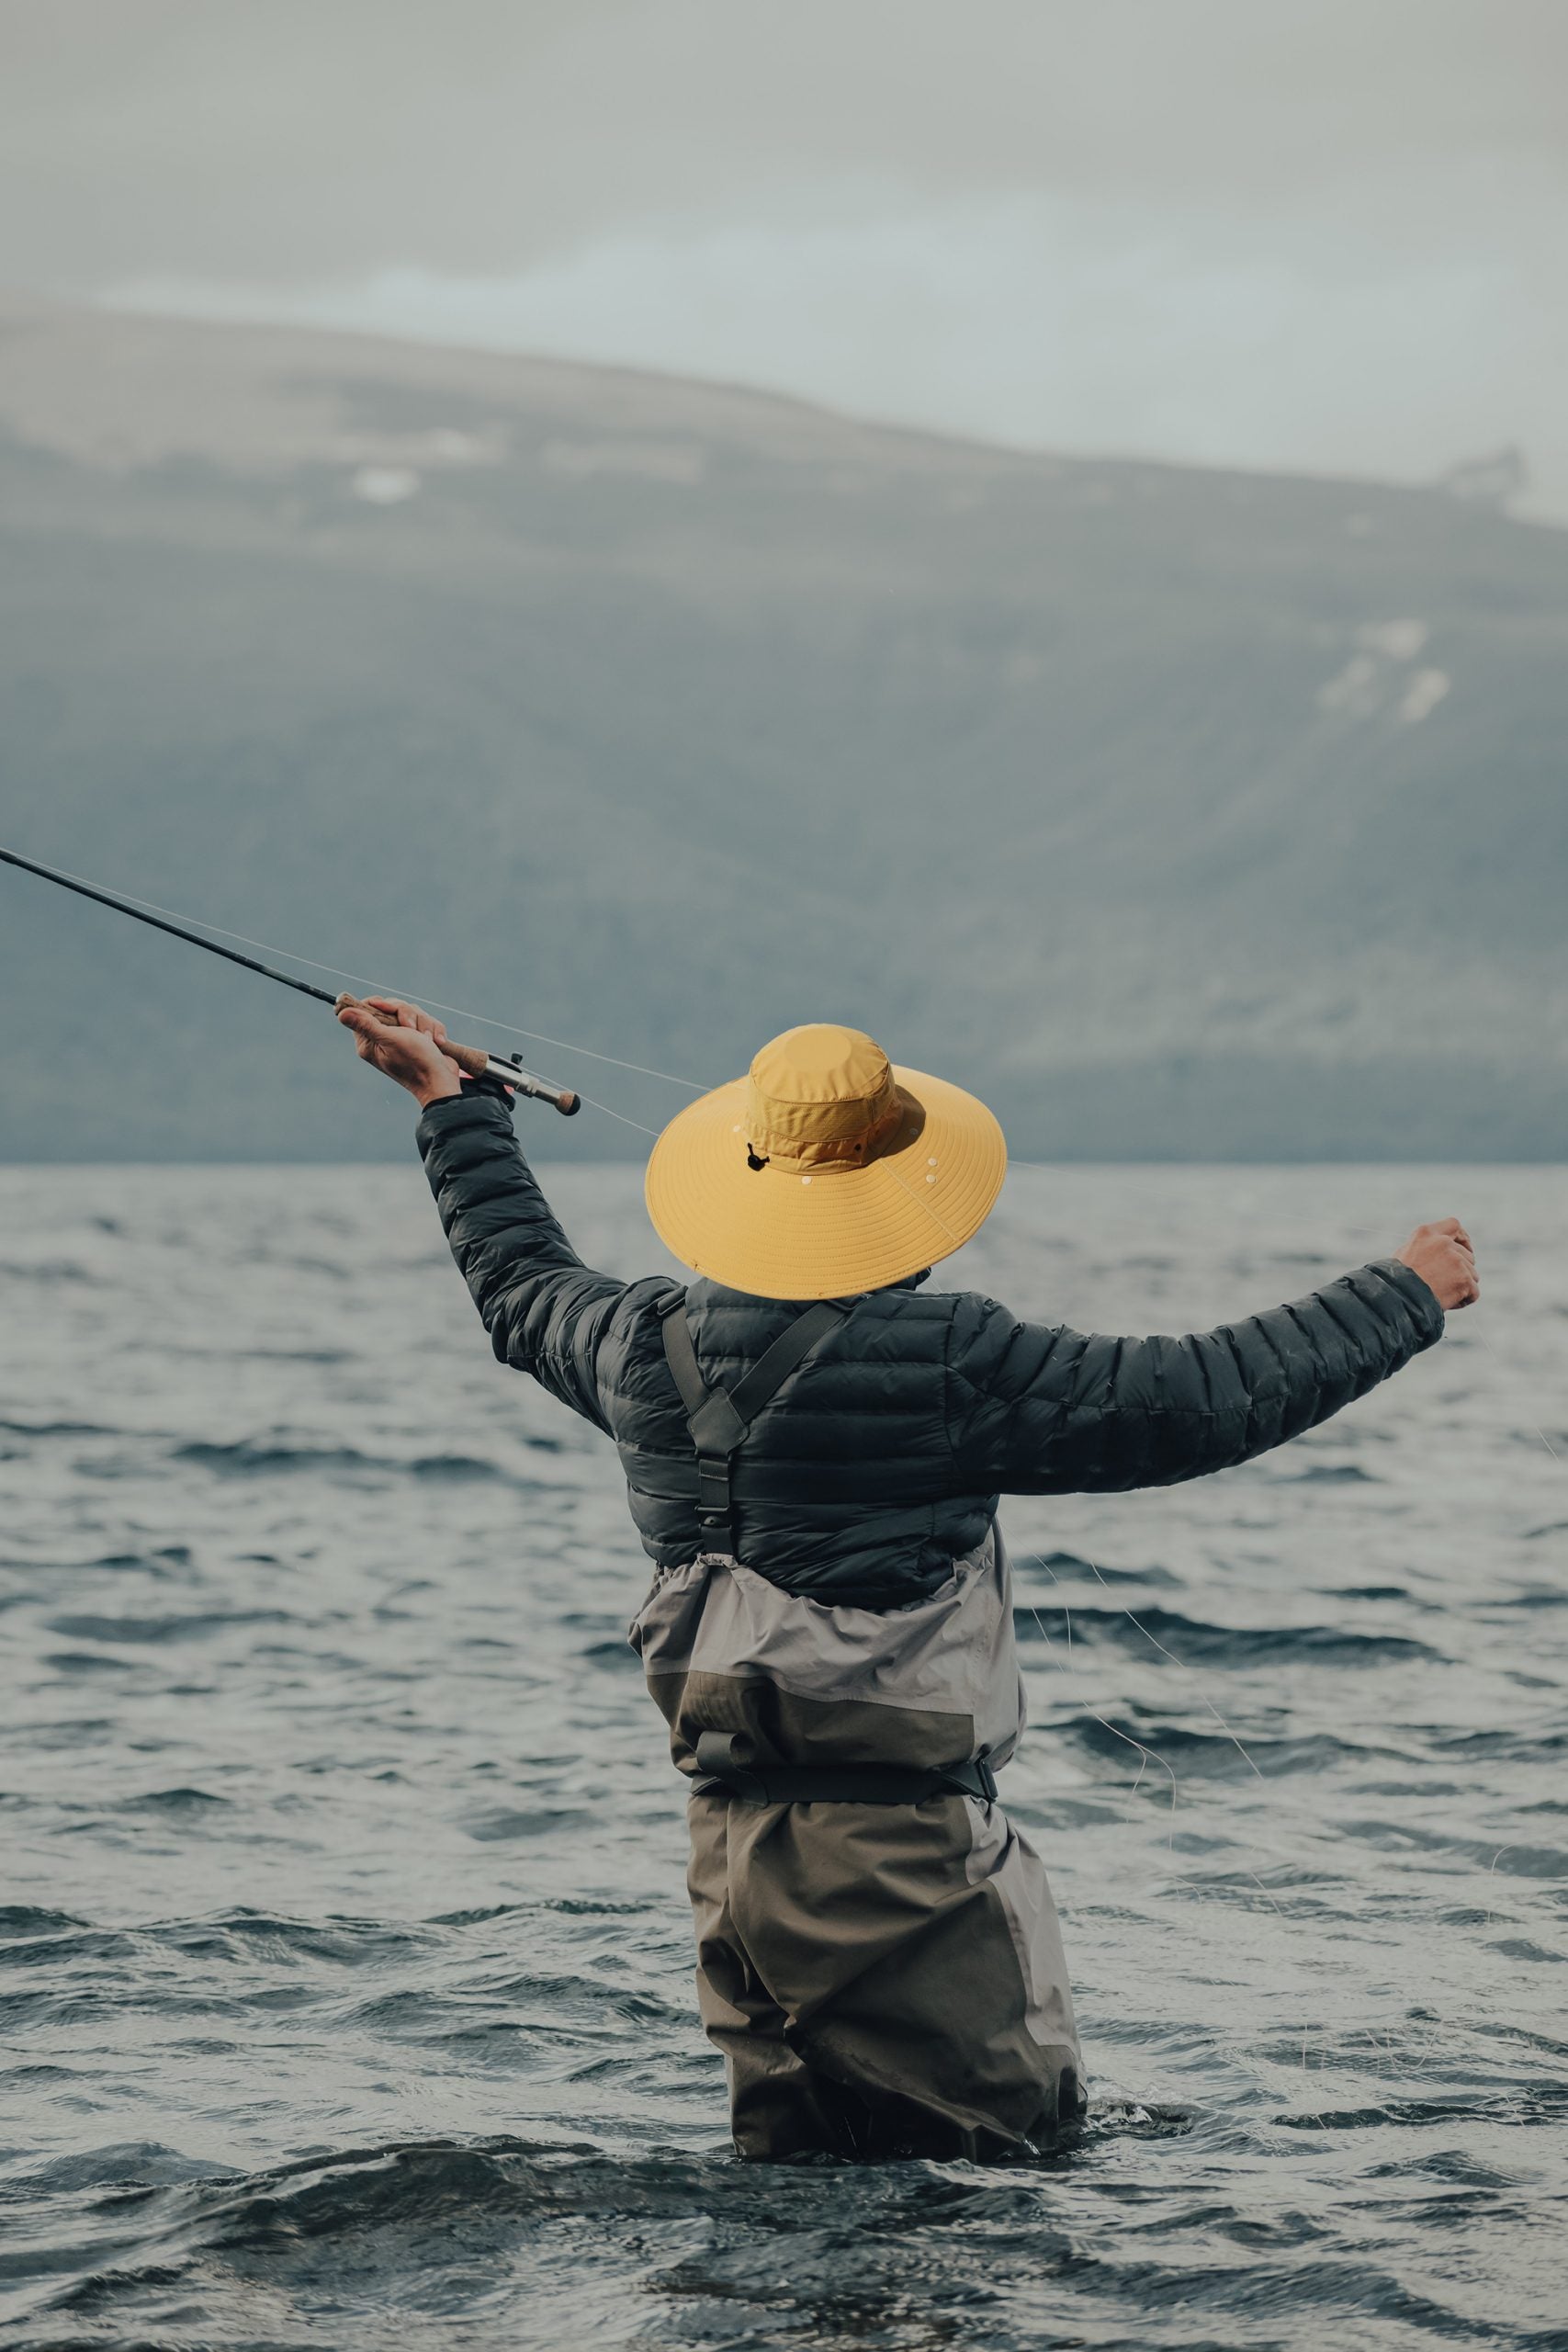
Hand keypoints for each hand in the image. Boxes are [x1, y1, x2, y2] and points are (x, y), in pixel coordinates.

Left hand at [337, 994, 463, 1107]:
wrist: (441, 1080)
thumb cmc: (415, 1062)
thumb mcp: (389, 1039)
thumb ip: (366, 1024)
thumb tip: (341, 1013)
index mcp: (369, 1041)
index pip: (366, 1009)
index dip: (380, 1004)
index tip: (390, 1009)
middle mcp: (383, 1038)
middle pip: (391, 1006)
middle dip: (407, 1014)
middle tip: (411, 1028)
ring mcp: (401, 1038)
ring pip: (410, 1011)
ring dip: (423, 1023)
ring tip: (427, 1040)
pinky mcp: (417, 1038)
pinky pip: (424, 1020)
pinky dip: (433, 1029)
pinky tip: (436, 1043)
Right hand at [1395, 1217, 1478, 1310]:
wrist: (1397, 1300)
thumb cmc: (1395, 1282)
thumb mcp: (1405, 1255)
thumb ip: (1425, 1249)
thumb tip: (1439, 1255)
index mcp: (1426, 1233)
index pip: (1453, 1225)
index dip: (1463, 1238)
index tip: (1466, 1248)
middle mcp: (1443, 1242)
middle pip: (1467, 1255)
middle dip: (1461, 1271)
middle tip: (1446, 1285)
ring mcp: (1456, 1260)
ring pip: (1472, 1274)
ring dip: (1462, 1286)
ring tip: (1442, 1296)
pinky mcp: (1464, 1278)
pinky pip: (1473, 1292)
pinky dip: (1464, 1300)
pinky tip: (1448, 1304)